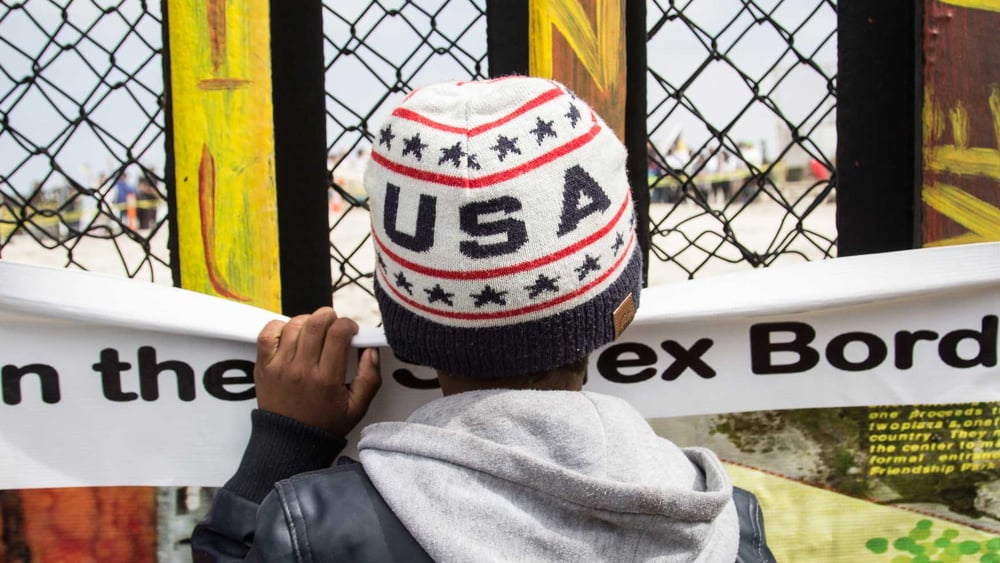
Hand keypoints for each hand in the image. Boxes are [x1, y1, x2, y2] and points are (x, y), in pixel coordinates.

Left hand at [254, 307, 381, 436]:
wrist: (289, 443)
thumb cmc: (323, 424)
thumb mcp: (357, 407)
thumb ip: (370, 378)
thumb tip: (371, 350)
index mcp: (327, 379)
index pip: (338, 334)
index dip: (348, 325)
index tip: (351, 331)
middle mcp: (301, 369)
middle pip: (316, 323)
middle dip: (329, 316)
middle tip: (334, 325)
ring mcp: (279, 366)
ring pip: (294, 325)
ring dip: (307, 321)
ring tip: (314, 331)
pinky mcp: (263, 366)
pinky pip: (267, 334)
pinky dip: (279, 326)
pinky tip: (290, 334)